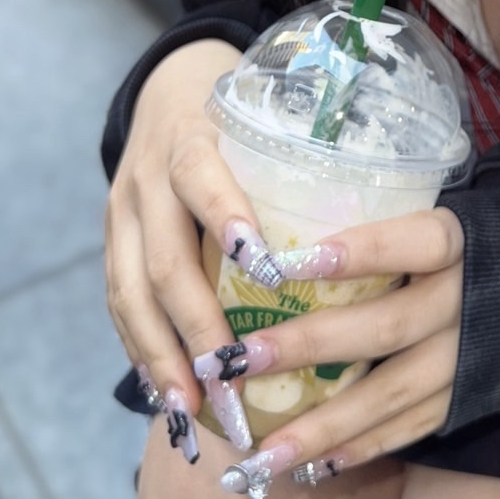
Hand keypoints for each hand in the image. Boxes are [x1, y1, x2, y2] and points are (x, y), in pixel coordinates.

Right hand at [104, 38, 274, 453]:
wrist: (165, 91)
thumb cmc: (242, 120)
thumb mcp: (268, 124)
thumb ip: (306, 168)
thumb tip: (388, 233)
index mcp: (193, 143)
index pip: (201, 177)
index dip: (228, 221)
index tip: (264, 270)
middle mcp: (148, 180)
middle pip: (163, 259)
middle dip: (195, 328)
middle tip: (229, 378)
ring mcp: (122, 215)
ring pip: (130, 294)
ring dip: (161, 357)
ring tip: (193, 407)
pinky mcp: (111, 244)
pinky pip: (120, 307)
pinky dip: (143, 354)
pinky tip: (171, 395)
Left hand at [211, 208, 464, 492]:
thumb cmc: (471, 239)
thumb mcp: (444, 214)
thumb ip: (384, 219)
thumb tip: (283, 225)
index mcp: (461, 241)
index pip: (416, 242)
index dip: (360, 251)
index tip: (291, 262)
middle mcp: (467, 301)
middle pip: (386, 326)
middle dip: (309, 346)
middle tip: (240, 359)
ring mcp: (469, 357)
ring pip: (393, 393)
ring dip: (325, 425)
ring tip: (264, 450)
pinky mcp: (469, 397)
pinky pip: (413, 427)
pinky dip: (365, 447)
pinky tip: (316, 464)